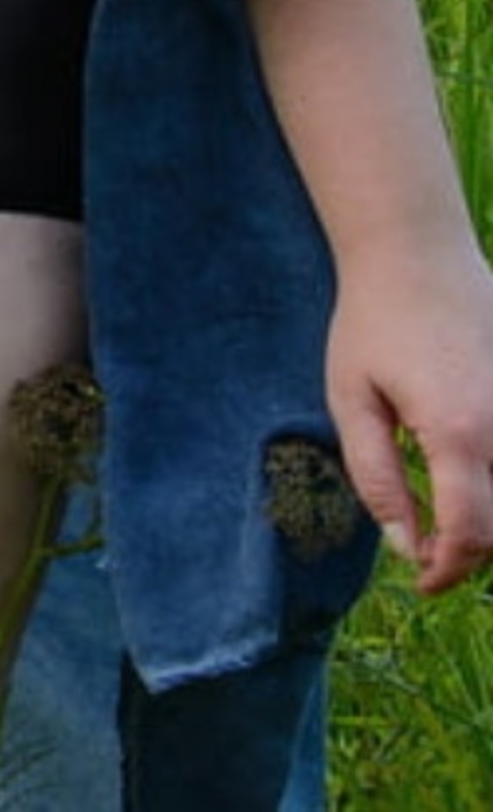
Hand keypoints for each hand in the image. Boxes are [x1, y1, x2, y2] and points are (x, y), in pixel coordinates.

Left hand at [327, 238, 492, 594]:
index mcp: (458, 433)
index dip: (447, 570)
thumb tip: (406, 545)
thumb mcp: (352, 399)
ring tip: (448, 519)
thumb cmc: (373, 320)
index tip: (423, 581)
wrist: (417, 251)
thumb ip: (377, 478)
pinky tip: (470, 477)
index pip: (469, 534)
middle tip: (429, 551)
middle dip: (469, 552)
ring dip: (491, 520)